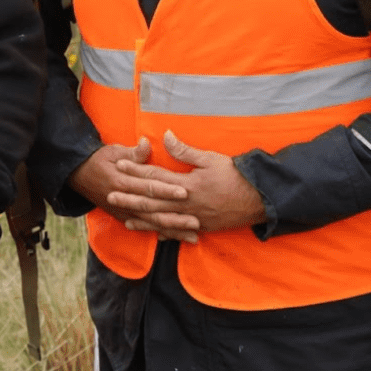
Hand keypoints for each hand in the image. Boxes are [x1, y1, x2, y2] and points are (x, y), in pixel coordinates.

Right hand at [69, 138, 194, 240]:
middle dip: (175, 217)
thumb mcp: (113, 151)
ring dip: (172, 230)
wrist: (78, 175)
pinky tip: (174, 239)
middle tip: (195, 221)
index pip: (149, 186)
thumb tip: (147, 144)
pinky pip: (143, 229)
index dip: (167, 189)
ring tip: (192, 235)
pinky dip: (159, 234)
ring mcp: (123, 211)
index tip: (184, 191)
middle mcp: (124, 199)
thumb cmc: (99, 160)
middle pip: (153, 210)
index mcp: (122, 181)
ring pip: (150, 224)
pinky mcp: (123, 217)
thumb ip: (133, 152)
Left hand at [106, 130, 265, 241]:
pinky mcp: (202, 227)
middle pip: (152, 202)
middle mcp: (187, 204)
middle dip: (130, 199)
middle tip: (110, 196)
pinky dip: (165, 233)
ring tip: (125, 219)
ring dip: (142, 220)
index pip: (155, 177)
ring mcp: (194, 218)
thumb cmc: (235, 175)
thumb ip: (185, 151)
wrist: (260, 199)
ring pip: (162, 220)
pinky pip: (179, 231)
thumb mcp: (210, 159)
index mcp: (187, 185)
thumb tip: (165, 135)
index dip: (136, 171)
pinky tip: (153, 234)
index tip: (119, 165)